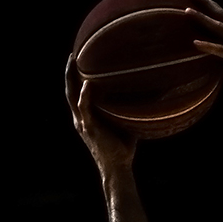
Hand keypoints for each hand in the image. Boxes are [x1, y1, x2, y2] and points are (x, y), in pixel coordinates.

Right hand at [65, 54, 137, 175]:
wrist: (118, 166)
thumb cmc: (124, 147)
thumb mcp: (125, 123)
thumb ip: (130, 109)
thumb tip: (153, 95)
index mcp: (87, 116)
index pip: (78, 93)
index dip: (76, 77)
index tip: (79, 60)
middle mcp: (81, 118)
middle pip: (70, 90)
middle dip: (69, 72)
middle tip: (72, 55)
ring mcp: (83, 122)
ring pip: (72, 96)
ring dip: (71, 78)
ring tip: (73, 62)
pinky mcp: (89, 128)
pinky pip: (84, 108)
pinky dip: (85, 96)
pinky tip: (88, 85)